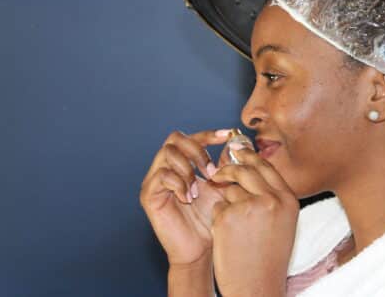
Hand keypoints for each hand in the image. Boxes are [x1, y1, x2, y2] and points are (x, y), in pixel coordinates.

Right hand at [140, 129, 232, 265]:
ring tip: (198, 191)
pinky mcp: (148, 195)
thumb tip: (236, 143)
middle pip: (175, 138)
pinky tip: (189, 199)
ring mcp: (154, 180)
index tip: (227, 135)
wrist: (201, 248)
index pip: (190, 138)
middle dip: (196, 150)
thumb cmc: (212, 219)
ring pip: (167, 154)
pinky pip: (162, 176)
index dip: (208, 134)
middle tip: (211, 171)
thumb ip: (227, 166)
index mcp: (183, 164)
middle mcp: (165, 167)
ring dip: (188, 169)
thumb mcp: (223, 187)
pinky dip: (179, 184)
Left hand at [209, 145, 298, 296]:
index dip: (250, 157)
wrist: (256, 286)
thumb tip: (252, 169)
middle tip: (218, 172)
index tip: (238, 152)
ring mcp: (248, 207)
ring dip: (226, 202)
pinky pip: (218, 207)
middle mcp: (271, 199)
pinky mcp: (227, 217)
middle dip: (229, 169)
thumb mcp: (282, 223)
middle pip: (246, 170)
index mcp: (288, 199)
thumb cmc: (269, 258)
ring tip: (235, 228)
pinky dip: (218, 219)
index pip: (267, 167)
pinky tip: (227, 237)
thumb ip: (272, 196)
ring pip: (229, 189)